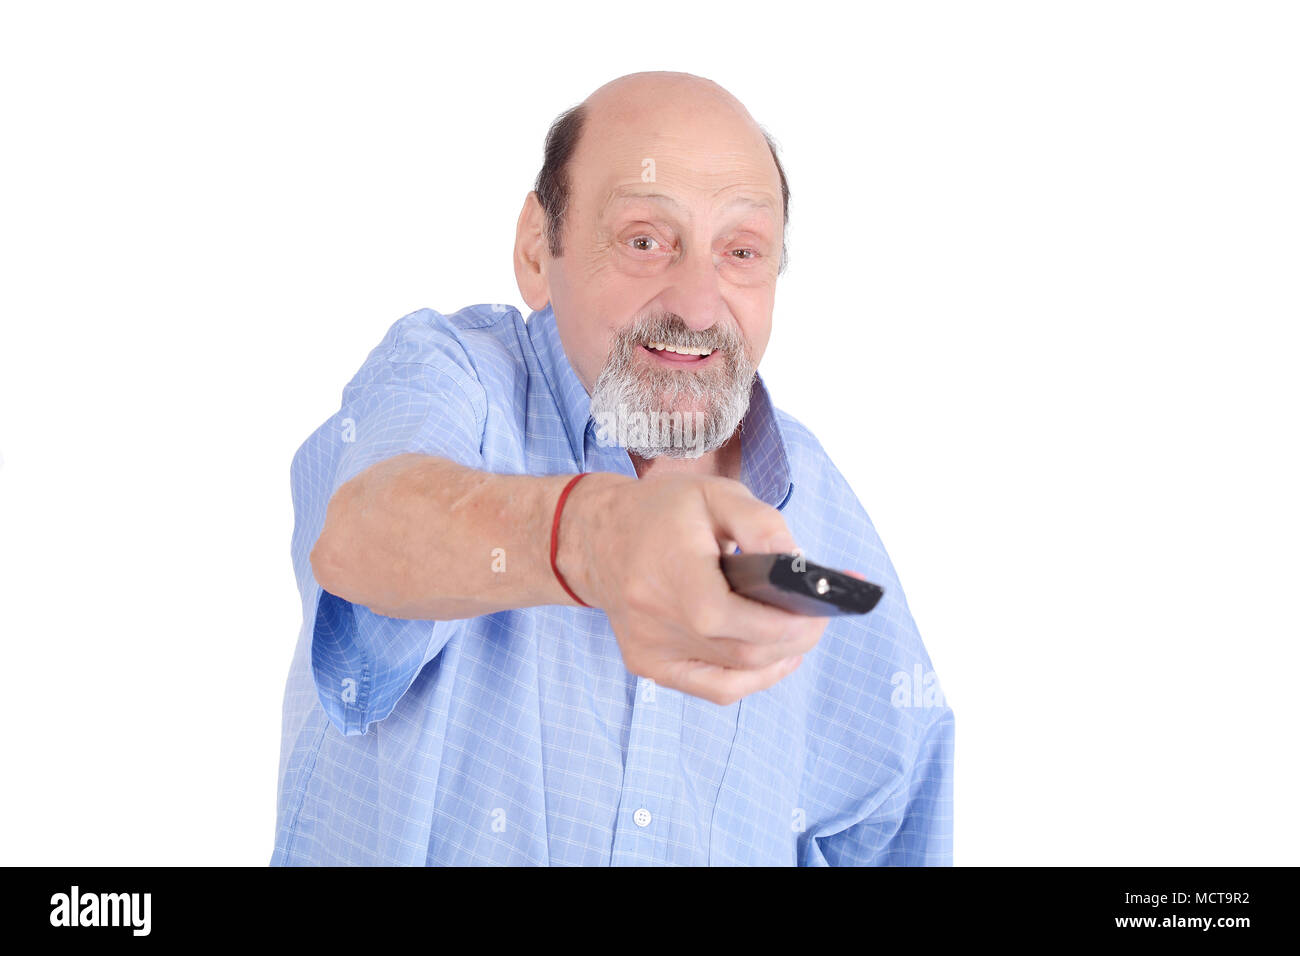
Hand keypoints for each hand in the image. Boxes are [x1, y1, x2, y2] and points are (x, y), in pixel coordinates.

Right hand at [557, 472, 830, 705]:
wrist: (598, 537)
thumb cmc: (662, 513)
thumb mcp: (717, 495)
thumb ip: (763, 525)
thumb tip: (800, 565)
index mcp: (674, 575)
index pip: (737, 621)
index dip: (788, 624)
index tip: (821, 609)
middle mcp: (658, 620)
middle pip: (745, 653)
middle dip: (795, 639)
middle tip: (818, 616)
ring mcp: (651, 650)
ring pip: (735, 675)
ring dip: (778, 657)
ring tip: (797, 630)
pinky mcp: (649, 665)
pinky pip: (713, 688)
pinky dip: (750, 677)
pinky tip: (771, 657)